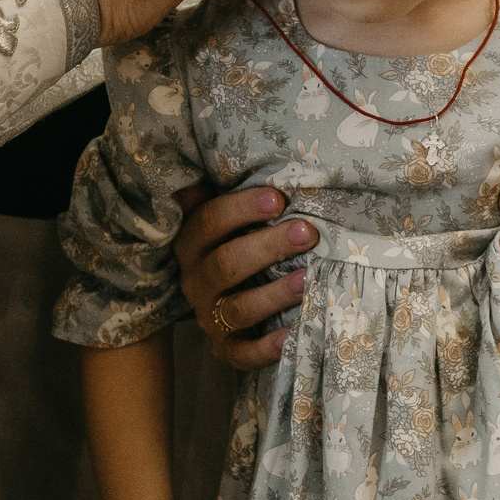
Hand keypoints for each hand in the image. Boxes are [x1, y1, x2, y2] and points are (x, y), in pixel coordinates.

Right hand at [175, 185, 313, 370]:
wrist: (215, 302)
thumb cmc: (232, 244)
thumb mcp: (222, 219)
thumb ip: (224, 191)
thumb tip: (226, 146)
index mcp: (192, 243)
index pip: (209, 222)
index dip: (242, 210)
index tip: (279, 198)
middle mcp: (196, 280)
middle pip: (227, 264)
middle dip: (268, 247)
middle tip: (308, 233)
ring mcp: (209, 316)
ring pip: (238, 308)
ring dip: (273, 295)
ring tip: (306, 280)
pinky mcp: (225, 348)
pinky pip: (241, 354)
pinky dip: (266, 349)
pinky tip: (291, 337)